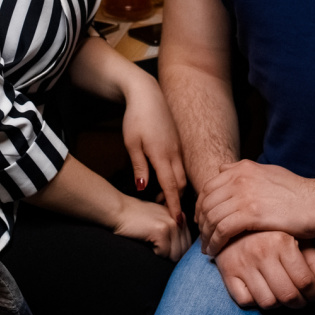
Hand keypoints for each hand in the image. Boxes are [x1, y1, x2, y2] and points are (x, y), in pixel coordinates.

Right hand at [113, 196, 191, 260]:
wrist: (118, 210)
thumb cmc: (134, 218)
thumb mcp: (158, 220)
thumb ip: (172, 230)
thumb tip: (181, 252)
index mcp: (179, 216)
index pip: (188, 244)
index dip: (177, 251)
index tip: (165, 250)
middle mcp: (179, 219)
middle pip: (183, 251)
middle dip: (170, 255)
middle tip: (156, 248)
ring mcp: (171, 224)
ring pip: (176, 254)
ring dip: (163, 254)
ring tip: (152, 244)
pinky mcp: (161, 230)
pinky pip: (164, 254)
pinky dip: (154, 253)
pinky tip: (146, 241)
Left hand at [122, 73, 187, 222]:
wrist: (147, 93)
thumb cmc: (136, 118)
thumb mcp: (132, 144)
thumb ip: (140, 167)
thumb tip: (143, 188)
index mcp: (163, 155)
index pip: (171, 187)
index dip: (175, 205)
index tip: (178, 221)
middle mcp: (175, 152)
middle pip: (181, 183)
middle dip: (177, 200)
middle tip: (170, 214)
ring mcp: (178, 146)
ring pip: (182, 173)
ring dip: (176, 188)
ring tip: (165, 199)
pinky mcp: (177, 141)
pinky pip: (181, 164)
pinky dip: (177, 176)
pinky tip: (167, 179)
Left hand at [197, 160, 314, 254]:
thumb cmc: (297, 193)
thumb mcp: (269, 172)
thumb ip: (245, 171)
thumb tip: (224, 169)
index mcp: (242, 168)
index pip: (209, 186)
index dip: (201, 206)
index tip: (203, 220)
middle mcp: (240, 177)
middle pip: (206, 202)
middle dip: (201, 221)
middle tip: (203, 236)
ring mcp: (244, 194)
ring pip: (211, 216)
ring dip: (206, 235)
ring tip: (207, 248)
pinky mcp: (251, 213)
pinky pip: (222, 229)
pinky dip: (215, 242)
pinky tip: (215, 251)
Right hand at [214, 231, 314, 309]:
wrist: (232, 217)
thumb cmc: (269, 229)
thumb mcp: (295, 236)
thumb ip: (314, 260)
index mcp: (281, 241)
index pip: (305, 282)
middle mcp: (261, 252)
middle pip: (288, 295)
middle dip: (299, 302)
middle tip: (301, 298)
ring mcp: (242, 263)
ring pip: (268, 302)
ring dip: (278, 303)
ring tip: (281, 292)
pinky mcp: (227, 272)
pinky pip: (245, 301)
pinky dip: (255, 300)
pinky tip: (261, 288)